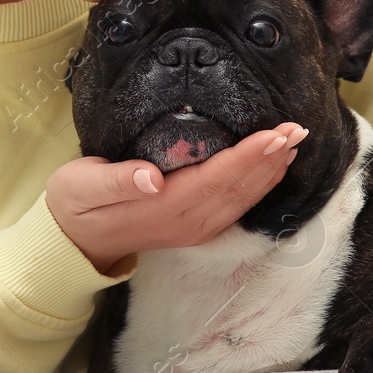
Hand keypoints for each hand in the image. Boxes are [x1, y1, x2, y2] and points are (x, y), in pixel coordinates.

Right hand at [47, 122, 308, 274]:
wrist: (72, 243)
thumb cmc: (75, 204)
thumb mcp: (83, 187)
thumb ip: (118, 182)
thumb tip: (152, 177)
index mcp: (163, 206)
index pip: (215, 177)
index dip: (248, 157)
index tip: (274, 135)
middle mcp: (186, 221)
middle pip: (238, 188)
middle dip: (270, 159)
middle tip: (299, 129)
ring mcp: (193, 228)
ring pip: (242, 199)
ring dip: (270, 171)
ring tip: (294, 143)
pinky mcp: (194, 228)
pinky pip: (235, 207)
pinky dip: (258, 186)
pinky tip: (271, 168)